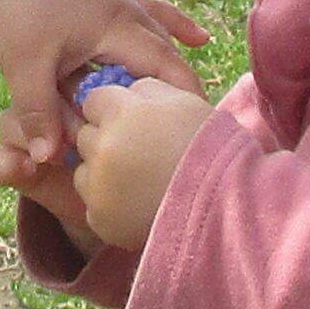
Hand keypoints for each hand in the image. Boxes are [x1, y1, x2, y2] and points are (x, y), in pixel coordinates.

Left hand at [0, 0, 205, 172]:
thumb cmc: (12, 6)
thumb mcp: (23, 66)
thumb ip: (38, 114)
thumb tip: (48, 160)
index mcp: (118, 28)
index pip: (166, 70)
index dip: (184, 101)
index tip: (194, 136)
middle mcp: (128, 14)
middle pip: (167, 59)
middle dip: (180, 95)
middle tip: (193, 135)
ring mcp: (119, 4)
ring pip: (161, 41)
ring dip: (175, 71)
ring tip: (193, 105)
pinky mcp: (104, 1)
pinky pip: (151, 17)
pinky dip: (174, 28)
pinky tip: (199, 38)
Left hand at [64, 69, 204, 251]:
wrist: (225, 206)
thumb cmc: (210, 147)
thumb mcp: (184, 101)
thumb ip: (146, 88)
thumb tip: (127, 92)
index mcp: (122, 113)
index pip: (94, 99)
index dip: (113, 107)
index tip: (133, 119)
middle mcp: (102, 148)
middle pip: (86, 134)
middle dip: (105, 138)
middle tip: (139, 150)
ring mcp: (97, 188)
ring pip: (84, 170)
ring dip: (102, 171)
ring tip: (140, 178)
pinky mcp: (98, 220)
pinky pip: (93, 203)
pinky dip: (109, 202)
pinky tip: (138, 201)